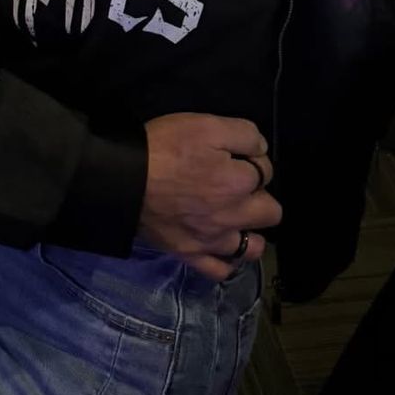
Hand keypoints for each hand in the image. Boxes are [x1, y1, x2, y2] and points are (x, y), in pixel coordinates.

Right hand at [139, 113, 281, 281]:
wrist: (123, 179)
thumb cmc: (165, 147)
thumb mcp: (206, 124)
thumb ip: (243, 134)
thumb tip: (260, 150)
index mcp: (240, 182)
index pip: (266, 171)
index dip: (253, 159)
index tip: (234, 154)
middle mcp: (234, 216)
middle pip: (272, 212)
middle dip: (260, 195)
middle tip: (236, 184)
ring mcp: (213, 240)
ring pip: (252, 247)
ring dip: (250, 231)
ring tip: (233, 217)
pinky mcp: (190, 255)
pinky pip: (220, 270)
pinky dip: (225, 261)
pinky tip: (219, 246)